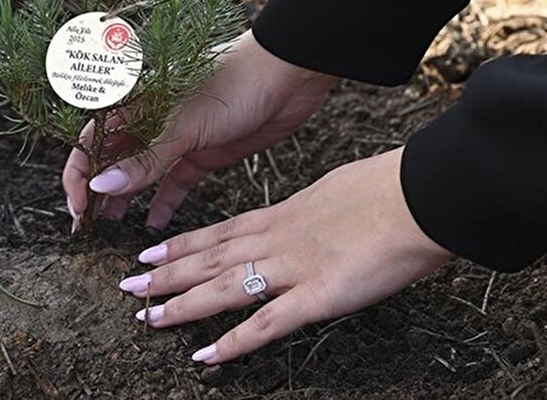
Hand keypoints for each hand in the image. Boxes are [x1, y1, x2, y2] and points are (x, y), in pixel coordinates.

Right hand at [63, 30, 336, 230]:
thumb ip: (145, 159)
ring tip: (112, 228)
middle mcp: (152, 121)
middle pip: (112, 160)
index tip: (78, 207)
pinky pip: (176, 182)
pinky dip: (164, 203)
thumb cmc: (233, 82)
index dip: (79, 174)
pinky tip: (153, 225)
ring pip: (141, 174)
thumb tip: (102, 186)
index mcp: (137, 103)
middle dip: (97, 192)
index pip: (92, 141)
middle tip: (87, 227)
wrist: (289, 74)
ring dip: (125, 199)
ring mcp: (178, 139)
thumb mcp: (185, 125)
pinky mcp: (204, 153)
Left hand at [117, 148, 452, 363]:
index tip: (151, 250)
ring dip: (182, 305)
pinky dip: (233, 342)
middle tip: (128, 284)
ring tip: (148, 317)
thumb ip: (318, 211)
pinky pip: (266, 324)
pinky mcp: (316, 296)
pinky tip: (206, 356)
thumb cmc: (390, 190)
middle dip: (166, 273)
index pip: (220, 231)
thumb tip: (316, 217)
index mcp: (285, 213)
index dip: (182, 243)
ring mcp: (293, 267)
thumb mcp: (340, 190)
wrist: (418, 197)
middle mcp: (278, 238)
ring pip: (223, 287)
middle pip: (209, 258)